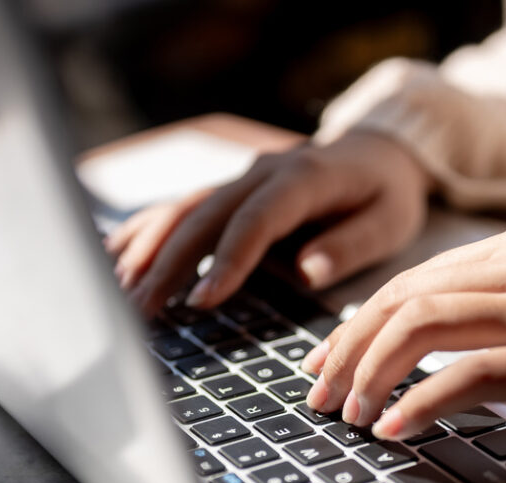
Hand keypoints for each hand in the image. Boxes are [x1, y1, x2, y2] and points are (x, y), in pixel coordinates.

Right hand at [104, 130, 432, 315]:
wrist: (378, 151)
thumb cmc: (387, 193)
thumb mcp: (391, 220)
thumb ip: (353, 244)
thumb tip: (309, 269)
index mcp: (304, 178)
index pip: (257, 219)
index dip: (228, 259)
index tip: (203, 300)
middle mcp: (262, 172)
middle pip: (205, 216)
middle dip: (167, 263)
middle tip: (138, 308)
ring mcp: (241, 177)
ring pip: (183, 210)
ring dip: (147, 250)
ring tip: (118, 292)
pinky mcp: (230, 190)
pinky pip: (181, 207)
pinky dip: (147, 230)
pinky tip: (114, 255)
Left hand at [299, 224, 505, 438]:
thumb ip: (494, 308)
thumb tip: (420, 344)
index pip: (410, 282)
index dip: (357, 323)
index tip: (327, 361)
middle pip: (402, 300)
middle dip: (346, 350)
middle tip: (317, 393)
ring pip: (422, 326)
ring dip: (371, 373)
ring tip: (348, 414)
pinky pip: (469, 374)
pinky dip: (420, 401)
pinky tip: (395, 427)